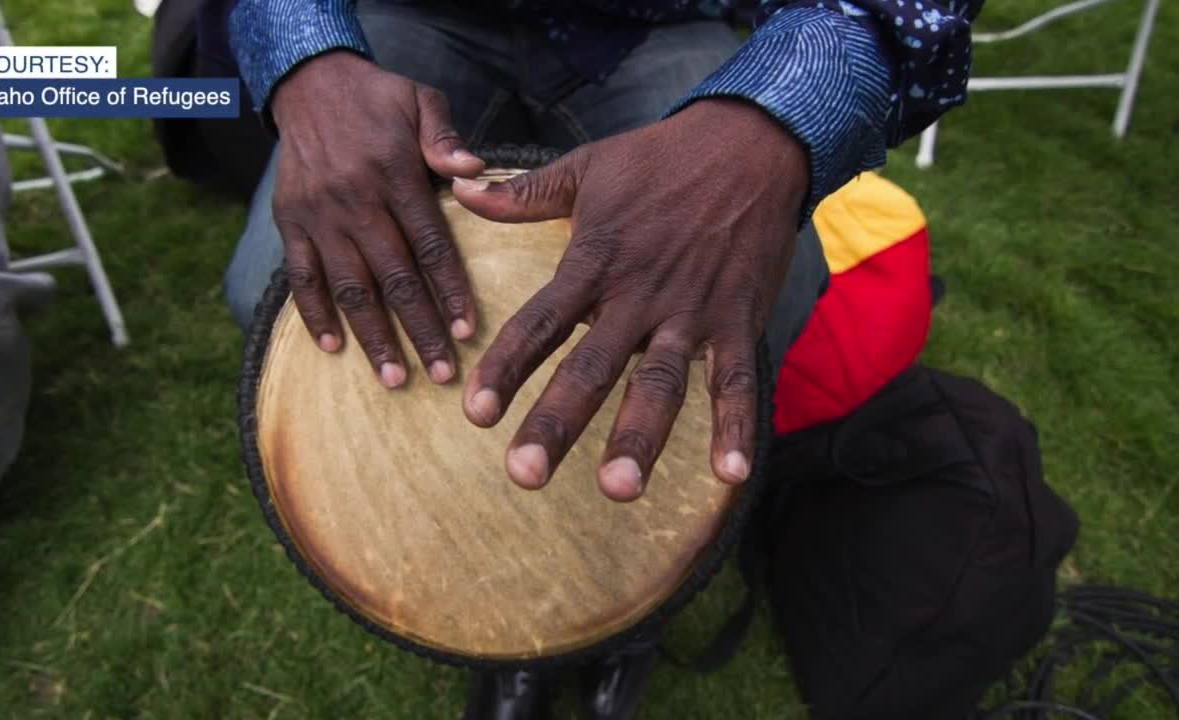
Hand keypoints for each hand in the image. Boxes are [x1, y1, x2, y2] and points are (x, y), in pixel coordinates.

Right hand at [270, 51, 485, 386]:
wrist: (308, 83)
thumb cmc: (377, 99)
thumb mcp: (419, 100)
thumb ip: (446, 138)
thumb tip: (476, 172)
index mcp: (394, 173)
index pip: (430, 243)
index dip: (449, 290)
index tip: (467, 331)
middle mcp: (355, 200)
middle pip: (393, 277)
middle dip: (419, 329)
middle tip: (442, 373)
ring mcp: (318, 215)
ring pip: (349, 287)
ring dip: (372, 336)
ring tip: (394, 378)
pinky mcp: (289, 222)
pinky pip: (301, 276)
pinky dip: (314, 314)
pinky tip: (333, 349)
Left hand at [453, 99, 808, 500]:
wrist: (752, 142)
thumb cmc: (661, 157)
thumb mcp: (586, 167)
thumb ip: (521, 193)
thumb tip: (459, 189)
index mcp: (594, 261)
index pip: (539, 324)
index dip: (505, 370)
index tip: (475, 414)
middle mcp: (638, 294)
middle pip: (591, 368)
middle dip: (556, 423)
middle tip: (523, 475)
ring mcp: (692, 311)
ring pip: (660, 384)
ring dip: (639, 437)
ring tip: (617, 489)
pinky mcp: (739, 319)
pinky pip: (739, 381)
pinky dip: (737, 427)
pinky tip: (729, 475)